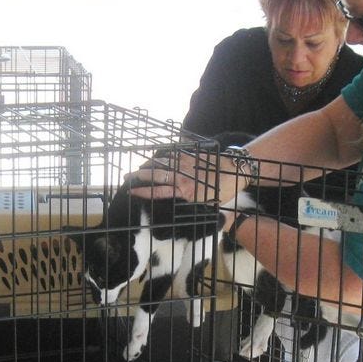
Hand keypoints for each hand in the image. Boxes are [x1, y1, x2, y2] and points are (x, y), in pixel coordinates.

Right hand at [127, 150, 247, 204]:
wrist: (235, 171)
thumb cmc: (224, 191)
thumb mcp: (207, 204)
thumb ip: (192, 204)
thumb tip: (182, 207)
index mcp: (185, 192)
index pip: (158, 192)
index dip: (143, 192)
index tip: (131, 192)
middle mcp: (182, 177)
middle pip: (156, 175)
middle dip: (139, 176)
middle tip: (127, 176)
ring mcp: (186, 164)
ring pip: (163, 162)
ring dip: (149, 164)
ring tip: (139, 166)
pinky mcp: (191, 155)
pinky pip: (174, 154)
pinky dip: (164, 155)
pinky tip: (159, 156)